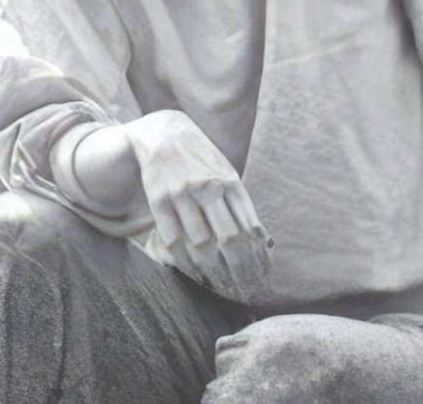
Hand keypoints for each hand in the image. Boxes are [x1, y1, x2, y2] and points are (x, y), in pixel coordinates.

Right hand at [124, 110, 272, 292]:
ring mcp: (184, 194)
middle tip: (243, 290)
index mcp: (232, 183)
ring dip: (211, 270)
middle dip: (239, 270)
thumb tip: (262, 241)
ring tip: (219, 287)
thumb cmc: (202, 159)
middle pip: (229, 239)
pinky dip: (183, 260)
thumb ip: (239, 205)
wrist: (164, 133)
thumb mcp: (226, 174)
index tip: (262, 277)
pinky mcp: (160, 200)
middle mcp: (210, 188)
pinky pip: (173, 239)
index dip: (257, 257)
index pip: (250, 227)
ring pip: (200, 243)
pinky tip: (192, 273)